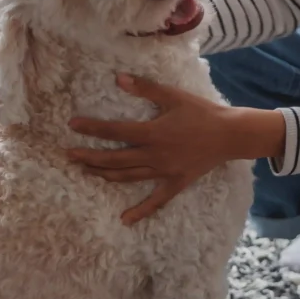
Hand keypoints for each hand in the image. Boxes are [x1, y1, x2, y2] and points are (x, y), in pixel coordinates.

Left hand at [69, 76, 283, 223]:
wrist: (230, 134)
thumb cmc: (202, 112)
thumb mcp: (174, 96)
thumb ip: (145, 89)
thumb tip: (119, 78)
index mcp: (153, 133)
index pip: (115, 131)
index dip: (92, 128)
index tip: (72, 125)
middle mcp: (154, 155)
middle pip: (115, 159)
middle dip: (90, 157)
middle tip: (69, 155)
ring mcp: (164, 172)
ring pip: (128, 177)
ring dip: (104, 175)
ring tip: (85, 171)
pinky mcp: (175, 183)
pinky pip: (155, 201)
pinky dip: (140, 211)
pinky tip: (125, 220)